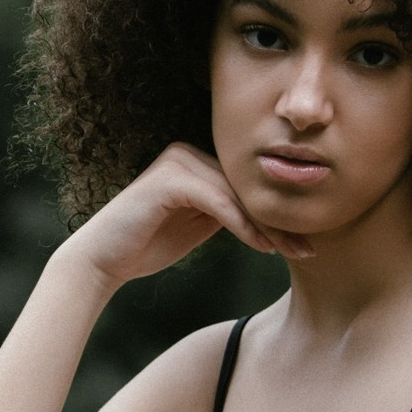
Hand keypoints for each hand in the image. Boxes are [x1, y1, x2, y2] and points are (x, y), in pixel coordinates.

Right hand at [59, 142, 307, 293]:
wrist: (102, 259)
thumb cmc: (147, 246)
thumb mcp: (198, 226)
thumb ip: (227, 213)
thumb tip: (271, 217)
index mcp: (197, 160)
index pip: (247, 186)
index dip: (278, 215)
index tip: (306, 242)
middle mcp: (188, 152)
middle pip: (247, 188)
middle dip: (281, 221)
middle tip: (310, 248)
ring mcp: (179, 162)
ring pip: (238, 195)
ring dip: (268, 226)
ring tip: (294, 251)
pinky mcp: (171, 179)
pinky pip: (219, 202)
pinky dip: (243, 226)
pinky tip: (263, 247)